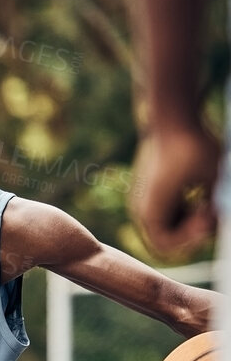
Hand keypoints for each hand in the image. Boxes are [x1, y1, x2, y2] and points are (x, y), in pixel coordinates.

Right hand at [133, 122, 220, 260]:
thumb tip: (220, 221)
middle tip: (210, 210)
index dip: (191, 239)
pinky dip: (181, 210)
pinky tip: (197, 191)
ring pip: (165, 225)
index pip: (166, 245)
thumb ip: (217, 207)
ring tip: (206, 200)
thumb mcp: (214, 179)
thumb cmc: (193, 145)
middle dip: (190, 231)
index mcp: (150, 210)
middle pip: (164, 238)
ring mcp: (142, 198)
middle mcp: (140, 208)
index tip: (209, 217)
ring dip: (186, 221)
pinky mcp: (148, 189)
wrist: (172, 115)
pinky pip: (164, 211)